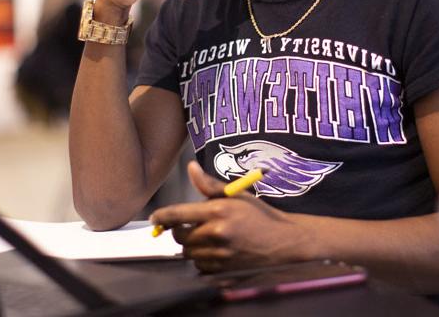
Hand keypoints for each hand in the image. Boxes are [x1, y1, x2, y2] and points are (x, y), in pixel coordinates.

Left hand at [150, 162, 311, 271]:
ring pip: (189, 253)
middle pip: (180, 237)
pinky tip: (215, 251)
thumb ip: (209, 185)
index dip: (162, 216)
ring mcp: (219, 254)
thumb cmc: (259, 215)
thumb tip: (191, 168)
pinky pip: (200, 267)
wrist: (283, 243)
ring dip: (192, 246)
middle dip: (181, 232)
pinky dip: (202, 260)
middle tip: (191, 227)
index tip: (155, 218)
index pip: (178, 214)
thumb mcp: (236, 195)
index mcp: (218, 211)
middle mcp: (216, 234)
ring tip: (207, 238)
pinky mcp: (223, 270)